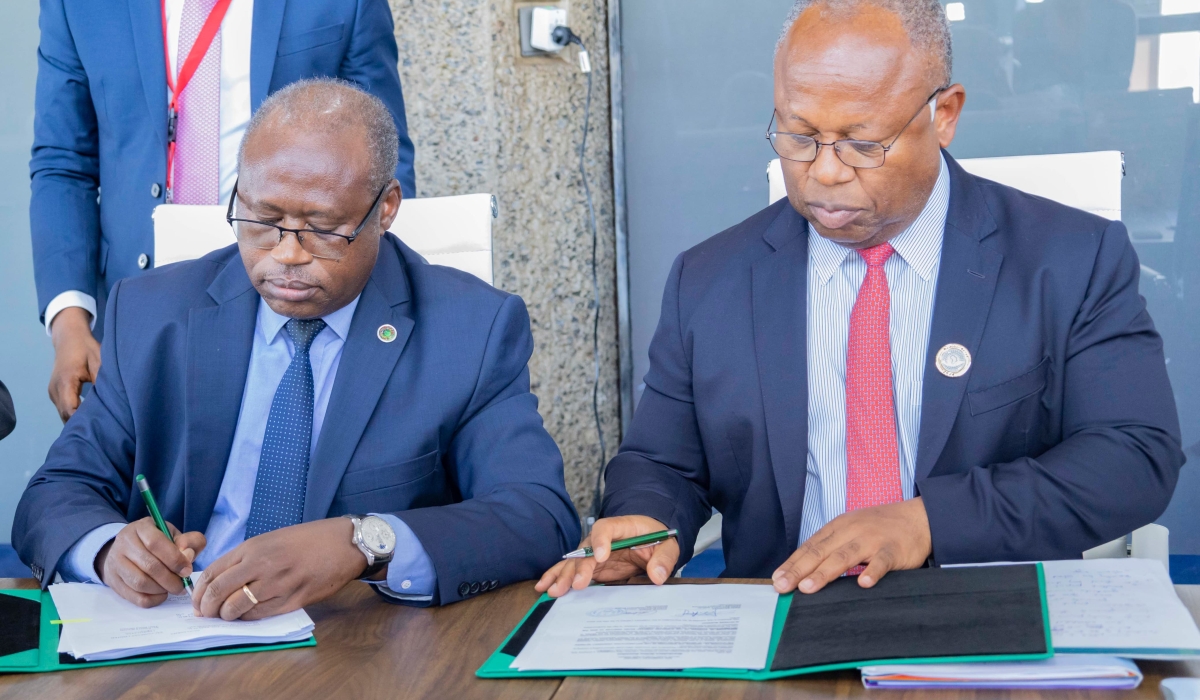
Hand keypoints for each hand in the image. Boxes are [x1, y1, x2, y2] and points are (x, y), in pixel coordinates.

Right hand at [49, 307, 100, 421]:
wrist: (68, 337)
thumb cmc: (86, 348)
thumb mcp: (99, 361)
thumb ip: (102, 381)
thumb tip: (111, 402)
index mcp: (65, 382)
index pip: (71, 410)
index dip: (83, 421)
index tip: (100, 426)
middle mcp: (55, 390)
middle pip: (66, 415)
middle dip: (81, 423)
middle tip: (102, 430)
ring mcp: (52, 392)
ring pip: (63, 414)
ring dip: (77, 420)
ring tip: (97, 425)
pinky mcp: (55, 392)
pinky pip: (64, 408)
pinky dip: (74, 414)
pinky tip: (88, 417)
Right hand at [96, 517, 205, 607]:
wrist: (126, 550)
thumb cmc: (157, 542)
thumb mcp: (174, 535)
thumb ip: (188, 541)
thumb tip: (188, 555)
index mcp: (141, 528)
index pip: (155, 543)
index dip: (174, 559)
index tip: (187, 570)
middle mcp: (124, 543)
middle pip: (149, 566)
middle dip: (170, 579)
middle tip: (182, 585)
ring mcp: (116, 563)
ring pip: (140, 583)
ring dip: (161, 589)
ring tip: (172, 588)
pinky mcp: (113, 581)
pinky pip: (134, 596)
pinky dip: (152, 599)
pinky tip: (161, 594)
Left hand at [192, 518, 363, 620]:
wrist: (343, 543)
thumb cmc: (308, 540)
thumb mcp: (272, 540)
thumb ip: (247, 558)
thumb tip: (220, 581)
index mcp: (254, 547)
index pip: (213, 573)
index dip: (200, 592)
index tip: (197, 601)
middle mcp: (262, 564)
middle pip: (220, 592)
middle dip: (207, 608)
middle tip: (206, 614)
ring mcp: (278, 583)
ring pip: (238, 607)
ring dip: (227, 616)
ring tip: (227, 616)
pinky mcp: (293, 599)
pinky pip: (261, 615)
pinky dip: (248, 618)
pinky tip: (247, 616)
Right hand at [535, 515, 676, 597]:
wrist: (652, 540)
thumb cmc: (658, 539)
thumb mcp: (669, 546)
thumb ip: (664, 559)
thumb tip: (656, 575)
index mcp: (622, 527)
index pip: (606, 528)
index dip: (601, 541)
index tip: (601, 557)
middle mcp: (602, 538)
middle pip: (585, 549)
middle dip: (578, 567)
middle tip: (575, 585)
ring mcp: (594, 552)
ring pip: (574, 561)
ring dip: (563, 575)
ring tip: (552, 590)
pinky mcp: (591, 566)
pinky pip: (571, 569)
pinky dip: (557, 576)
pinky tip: (544, 586)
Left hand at [772, 497, 930, 594]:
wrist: (919, 517)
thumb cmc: (880, 528)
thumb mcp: (852, 531)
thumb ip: (832, 548)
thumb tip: (805, 571)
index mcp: (838, 527)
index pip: (810, 546)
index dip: (792, 563)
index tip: (777, 579)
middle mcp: (851, 531)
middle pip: (821, 551)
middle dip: (799, 570)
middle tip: (783, 586)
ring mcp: (872, 540)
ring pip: (845, 556)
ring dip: (825, 572)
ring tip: (809, 587)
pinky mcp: (894, 550)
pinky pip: (881, 562)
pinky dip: (872, 572)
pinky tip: (863, 584)